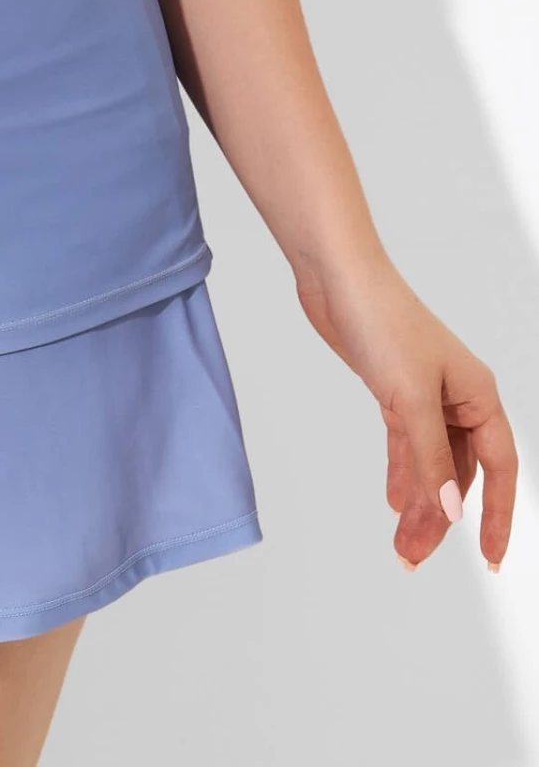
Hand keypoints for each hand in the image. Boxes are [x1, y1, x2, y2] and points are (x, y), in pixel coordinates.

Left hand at [297, 255, 516, 570]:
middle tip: (414, 558)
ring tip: (400, 545)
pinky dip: (401, 471)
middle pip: (459, 472)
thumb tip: (450, 511)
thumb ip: (429, 456)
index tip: (491, 559)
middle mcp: (457, 397)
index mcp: (477, 395)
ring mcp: (425, 394)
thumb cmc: (382, 320)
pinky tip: (393, 501)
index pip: (499, 468)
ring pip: (430, 462)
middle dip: (440, 517)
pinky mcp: (393, 390)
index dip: (498, 516)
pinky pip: (406, 443)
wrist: (337, 276)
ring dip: (416, 501)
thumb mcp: (409, 397)